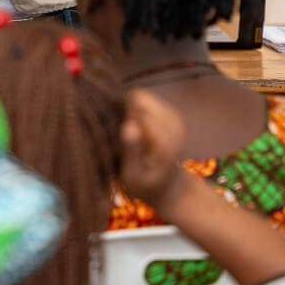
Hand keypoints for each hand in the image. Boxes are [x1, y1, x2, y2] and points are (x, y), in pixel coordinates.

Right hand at [117, 89, 188, 210]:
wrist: (171, 188)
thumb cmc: (147, 186)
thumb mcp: (134, 177)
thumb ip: (131, 151)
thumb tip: (128, 126)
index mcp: (165, 141)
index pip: (139, 113)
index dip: (120, 117)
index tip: (111, 132)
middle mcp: (173, 124)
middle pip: (140, 98)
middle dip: (124, 109)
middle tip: (117, 132)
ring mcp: (174, 117)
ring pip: (142, 96)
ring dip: (129, 109)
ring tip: (124, 132)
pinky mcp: (171, 113)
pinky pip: (146, 100)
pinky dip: (135, 109)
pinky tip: (133, 128)